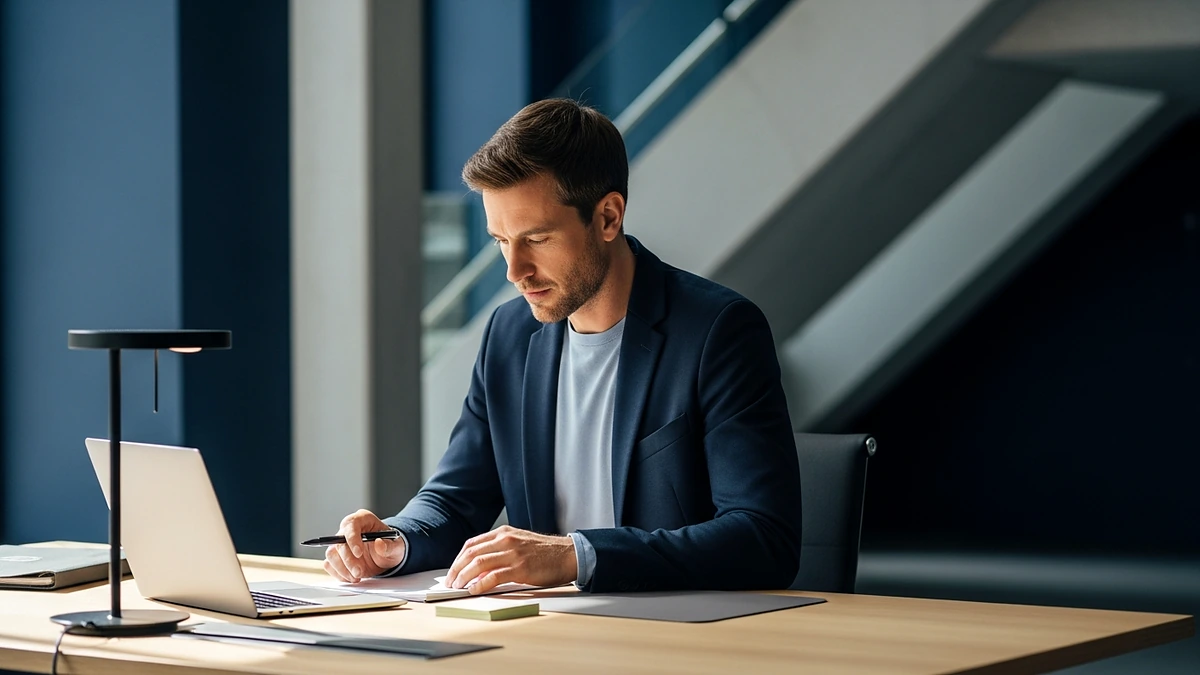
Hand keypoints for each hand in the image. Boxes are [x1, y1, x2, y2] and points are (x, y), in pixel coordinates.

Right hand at [322, 509, 405, 582]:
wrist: (386, 556)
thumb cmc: (390, 546)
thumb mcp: (397, 546)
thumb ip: (390, 546)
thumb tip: (379, 543)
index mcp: (363, 519)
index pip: (351, 524)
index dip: (352, 538)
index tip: (358, 553)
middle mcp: (349, 530)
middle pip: (339, 542)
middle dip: (349, 560)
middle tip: (359, 572)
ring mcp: (341, 543)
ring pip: (332, 554)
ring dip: (342, 569)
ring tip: (357, 577)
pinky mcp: (337, 556)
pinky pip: (329, 565)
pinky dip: (338, 574)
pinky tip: (351, 577)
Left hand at [444, 525, 576, 594]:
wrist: (568, 555)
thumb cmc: (545, 552)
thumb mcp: (519, 543)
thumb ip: (499, 550)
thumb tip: (478, 568)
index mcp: (504, 533)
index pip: (471, 544)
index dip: (458, 559)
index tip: (453, 571)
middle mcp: (506, 540)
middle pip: (471, 553)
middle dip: (456, 569)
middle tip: (451, 582)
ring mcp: (513, 553)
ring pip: (478, 563)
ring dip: (464, 577)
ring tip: (458, 587)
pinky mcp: (520, 568)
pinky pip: (493, 576)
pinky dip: (480, 584)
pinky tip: (474, 590)